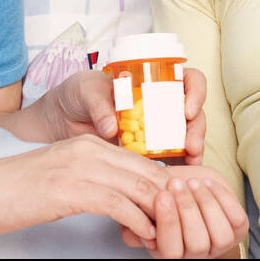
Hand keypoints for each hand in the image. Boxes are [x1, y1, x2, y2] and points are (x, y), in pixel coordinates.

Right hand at [0, 134, 173, 238]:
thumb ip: (91, 178)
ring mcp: (79, 166)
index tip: (178, 206)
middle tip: (182, 221)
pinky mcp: (70, 189)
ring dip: (158, 213)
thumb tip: (122, 199)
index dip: (164, 184)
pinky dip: (137, 220)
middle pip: (145, 171)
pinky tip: (143, 234)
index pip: (140, 161)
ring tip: (168, 234)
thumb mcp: (61, 174)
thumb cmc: (18, 188)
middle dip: (169, 198)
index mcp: (88, 143)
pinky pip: (117, 203)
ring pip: (137, 186)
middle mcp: (88, 148)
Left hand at [38, 68, 208, 164]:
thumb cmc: (78, 94)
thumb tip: (111, 126)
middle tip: (190, 144)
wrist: (62, 118)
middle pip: (193, 114)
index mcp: (153, 83)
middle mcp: (161, 106)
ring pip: (186, 138)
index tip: (187, 109)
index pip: (188, 81)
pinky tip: (176, 179)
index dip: (195, 92)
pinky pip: (169, 162)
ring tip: (190, 163)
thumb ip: (99, 105)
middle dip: (197, 129)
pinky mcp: (147, 154)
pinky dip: (176, 170)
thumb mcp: (86, 91)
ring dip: (193, 151)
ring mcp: (156, 131)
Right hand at [118, 165, 248, 257]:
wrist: (191, 193)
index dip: (168, 223)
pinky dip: (223, 199)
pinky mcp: (238, 230)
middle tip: (176, 184)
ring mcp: (220, 245)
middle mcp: (196, 256)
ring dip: (206, 205)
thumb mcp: (143, 208)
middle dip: (187, 210)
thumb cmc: (166, 200)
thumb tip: (129, 219)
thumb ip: (135, 214)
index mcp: (170, 253)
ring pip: (221, 235)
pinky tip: (208, 183)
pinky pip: (237, 220)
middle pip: (198, 243)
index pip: (171, 250)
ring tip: (193, 182)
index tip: (162, 195)